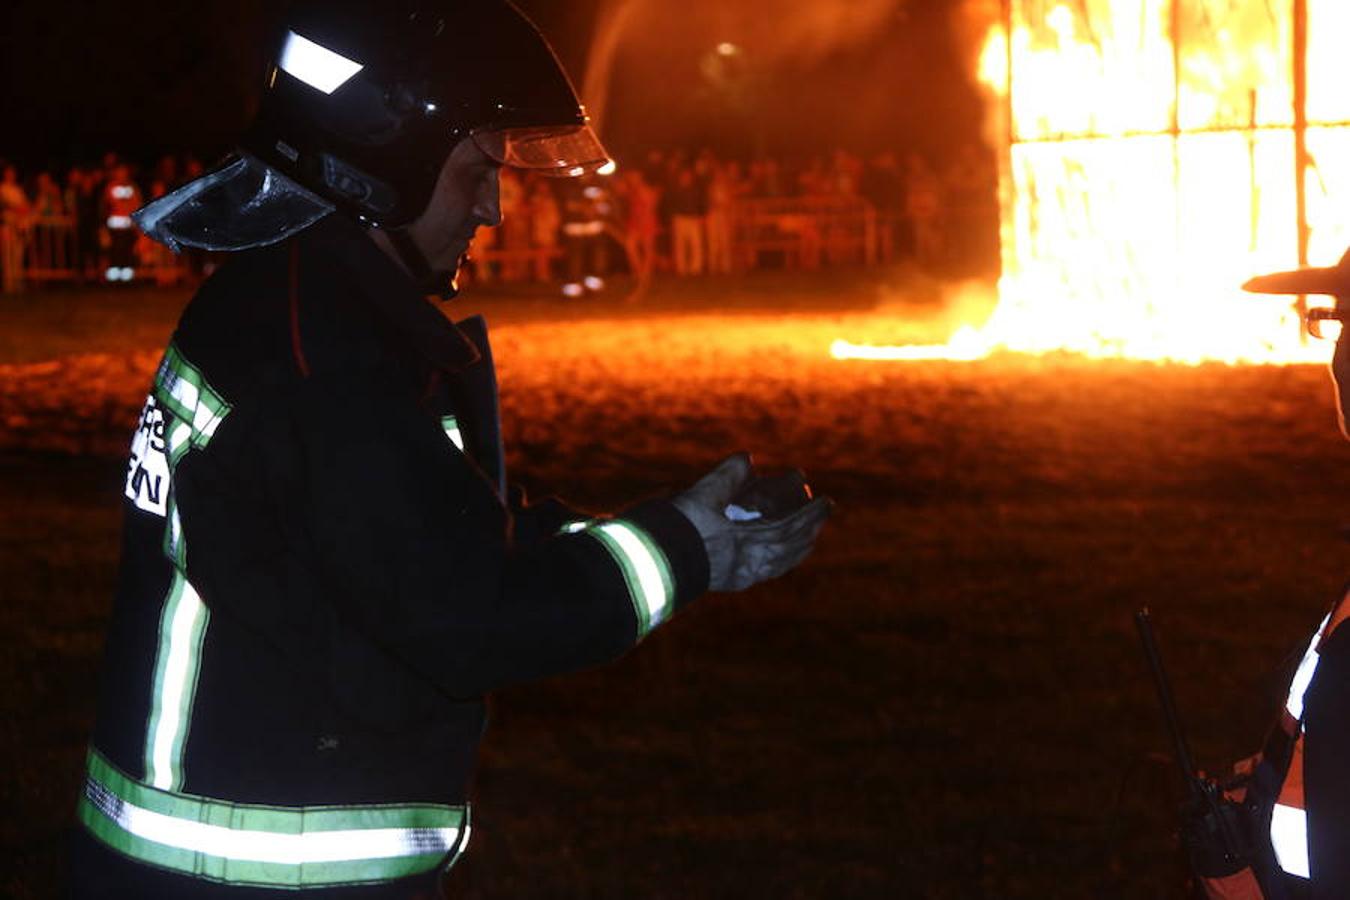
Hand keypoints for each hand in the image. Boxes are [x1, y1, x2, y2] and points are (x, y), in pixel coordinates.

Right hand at [672, 453, 832, 591]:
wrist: (646, 564)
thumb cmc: (672, 528)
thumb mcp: (699, 495)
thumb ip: (726, 476)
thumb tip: (749, 459)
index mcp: (742, 543)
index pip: (787, 527)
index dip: (810, 514)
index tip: (827, 500)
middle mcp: (745, 564)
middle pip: (789, 549)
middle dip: (809, 530)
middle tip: (824, 513)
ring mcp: (738, 576)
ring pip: (779, 564)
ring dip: (797, 547)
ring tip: (808, 536)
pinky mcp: (728, 582)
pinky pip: (764, 573)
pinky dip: (779, 561)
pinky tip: (779, 557)